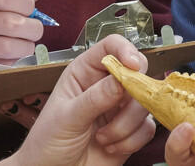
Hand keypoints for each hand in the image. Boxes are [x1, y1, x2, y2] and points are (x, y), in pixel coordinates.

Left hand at [1, 35, 156, 165]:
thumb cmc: (48, 142)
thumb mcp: (67, 118)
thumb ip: (95, 98)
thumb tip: (121, 79)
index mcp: (84, 72)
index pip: (111, 47)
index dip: (126, 50)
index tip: (133, 66)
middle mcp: (105, 86)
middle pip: (137, 72)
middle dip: (133, 94)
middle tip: (120, 109)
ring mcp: (119, 108)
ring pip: (144, 103)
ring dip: (127, 125)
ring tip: (103, 138)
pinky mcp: (130, 130)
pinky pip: (147, 128)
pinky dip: (132, 140)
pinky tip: (111, 147)